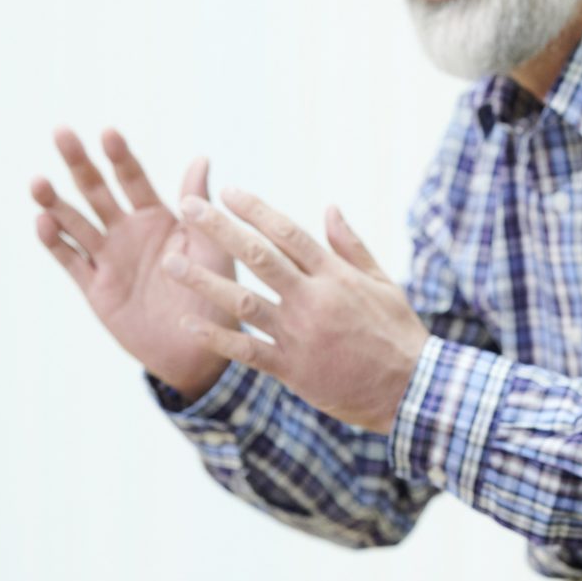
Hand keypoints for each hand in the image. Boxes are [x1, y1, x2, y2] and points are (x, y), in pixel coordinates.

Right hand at [30, 127, 233, 399]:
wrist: (204, 349)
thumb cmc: (219, 294)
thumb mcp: (212, 245)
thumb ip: (199, 205)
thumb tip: (201, 157)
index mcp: (159, 218)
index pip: (134, 180)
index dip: (121, 157)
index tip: (108, 131)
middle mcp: (128, 232)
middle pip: (97, 192)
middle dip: (80, 163)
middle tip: (62, 132)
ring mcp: (109, 258)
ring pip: (76, 223)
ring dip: (56, 202)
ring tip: (39, 182)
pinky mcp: (95, 287)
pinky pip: (71, 261)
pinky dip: (56, 242)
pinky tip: (44, 222)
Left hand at [167, 188, 428, 433]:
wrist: (410, 388)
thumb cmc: (398, 333)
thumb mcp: (384, 282)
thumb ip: (352, 246)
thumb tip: (329, 208)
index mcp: (337, 276)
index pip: (289, 233)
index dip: (255, 210)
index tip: (227, 192)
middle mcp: (314, 300)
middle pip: (259, 257)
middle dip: (219, 229)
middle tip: (187, 206)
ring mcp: (300, 335)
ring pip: (242, 302)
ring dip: (203, 281)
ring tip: (170, 263)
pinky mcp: (292, 369)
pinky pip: (246, 350)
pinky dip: (215, 336)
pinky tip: (187, 321)